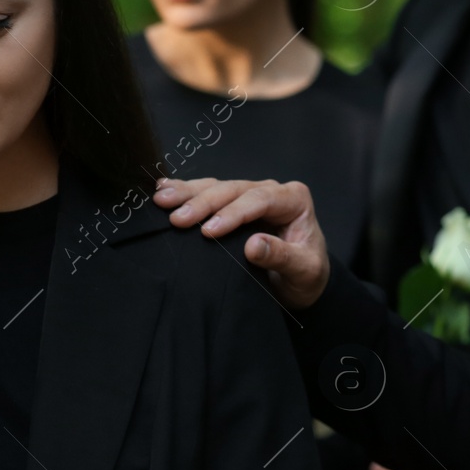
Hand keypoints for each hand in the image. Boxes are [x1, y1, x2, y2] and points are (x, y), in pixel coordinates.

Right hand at [153, 177, 329, 307]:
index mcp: (293, 200)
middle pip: (233, 190)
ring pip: (217, 187)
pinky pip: (209, 192)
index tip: (208, 231)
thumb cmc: (307, 274)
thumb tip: (253, 246)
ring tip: (162, 200)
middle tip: (177, 218)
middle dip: (203, 202)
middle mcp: (271, 191)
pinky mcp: (234, 204)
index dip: (232, 213)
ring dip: (188, 193)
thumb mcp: (303, 270)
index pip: (259, 200)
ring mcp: (250, 195)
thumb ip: (282, 257)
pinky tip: (165, 188)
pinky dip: (186, 191)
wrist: (303, 282)